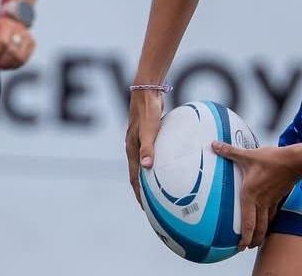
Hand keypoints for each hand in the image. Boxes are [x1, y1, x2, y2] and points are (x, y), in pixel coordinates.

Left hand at [0, 16, 34, 69]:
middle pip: (13, 52)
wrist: (7, 24)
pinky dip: (14, 65)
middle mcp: (19, 29)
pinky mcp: (32, 43)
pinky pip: (24, 60)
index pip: (3, 43)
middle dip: (1, 61)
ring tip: (0, 64)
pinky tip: (7, 63)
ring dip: (7, 65)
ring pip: (20, 58)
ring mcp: (27, 36)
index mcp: (6, 24)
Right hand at [125, 88, 163, 207]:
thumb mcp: (148, 130)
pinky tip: (170, 165)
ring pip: (146, 165)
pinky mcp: (149, 134)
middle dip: (144, 191)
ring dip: (151, 178)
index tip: (145, 209)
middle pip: (139, 175)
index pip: (135, 178)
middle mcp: (134, 148)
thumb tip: (147, 167)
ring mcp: (141, 141)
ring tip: (162, 189)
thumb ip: (148, 148)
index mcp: (132, 150)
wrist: (146, 92)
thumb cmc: (147, 111)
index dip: (139, 194)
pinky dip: (158, 163)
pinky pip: (153, 154)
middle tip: (154, 206)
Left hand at [211, 142, 301, 250]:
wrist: (294, 161)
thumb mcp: (248, 155)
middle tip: (246, 248)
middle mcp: (260, 201)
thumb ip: (230, 151)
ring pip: (266, 223)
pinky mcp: (278, 198)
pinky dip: (268, 222)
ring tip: (256, 242)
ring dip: (261, 234)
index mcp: (250, 194)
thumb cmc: (271, 159)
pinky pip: (272, 214)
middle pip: (258, 228)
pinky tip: (266, 223)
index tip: (240, 247)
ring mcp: (271, 201)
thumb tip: (214, 145)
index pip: (248, 222)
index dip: (244, 237)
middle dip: (253, 240)